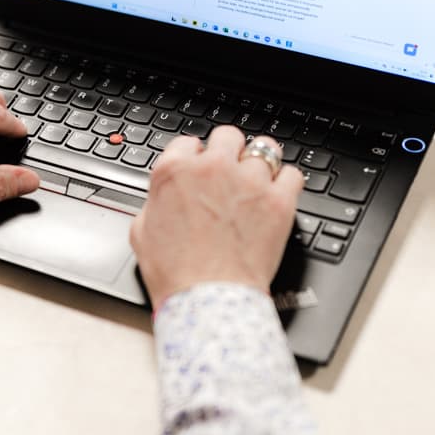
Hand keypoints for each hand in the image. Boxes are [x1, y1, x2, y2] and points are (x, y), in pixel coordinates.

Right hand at [129, 127, 302, 309]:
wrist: (207, 299)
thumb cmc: (175, 272)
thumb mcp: (142, 231)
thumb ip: (155, 202)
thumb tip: (164, 198)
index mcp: (175, 171)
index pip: (188, 142)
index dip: (194, 156)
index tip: (199, 168)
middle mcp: (212, 168)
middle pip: (228, 135)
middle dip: (228, 151)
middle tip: (229, 171)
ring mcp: (249, 181)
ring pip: (264, 148)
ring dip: (259, 162)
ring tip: (258, 178)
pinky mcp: (279, 200)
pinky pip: (292, 174)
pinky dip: (286, 183)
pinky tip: (279, 194)